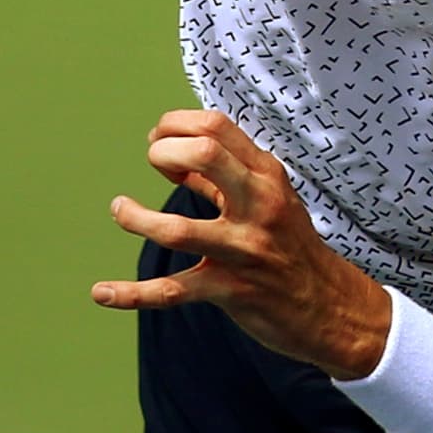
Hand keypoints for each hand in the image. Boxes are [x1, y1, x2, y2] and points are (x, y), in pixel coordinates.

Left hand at [92, 108, 394, 377]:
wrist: (330, 306)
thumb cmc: (293, 246)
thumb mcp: (269, 200)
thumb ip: (224, 179)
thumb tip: (177, 155)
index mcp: (267, 176)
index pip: (217, 127)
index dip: (176, 125)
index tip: (159, 140)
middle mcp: (258, 206)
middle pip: (205, 154)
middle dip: (165, 151)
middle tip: (153, 162)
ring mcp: (243, 250)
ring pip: (177, 230)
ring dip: (136, 218)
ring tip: (121, 209)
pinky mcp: (230, 290)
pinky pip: (173, 291)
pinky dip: (131, 293)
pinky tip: (101, 292)